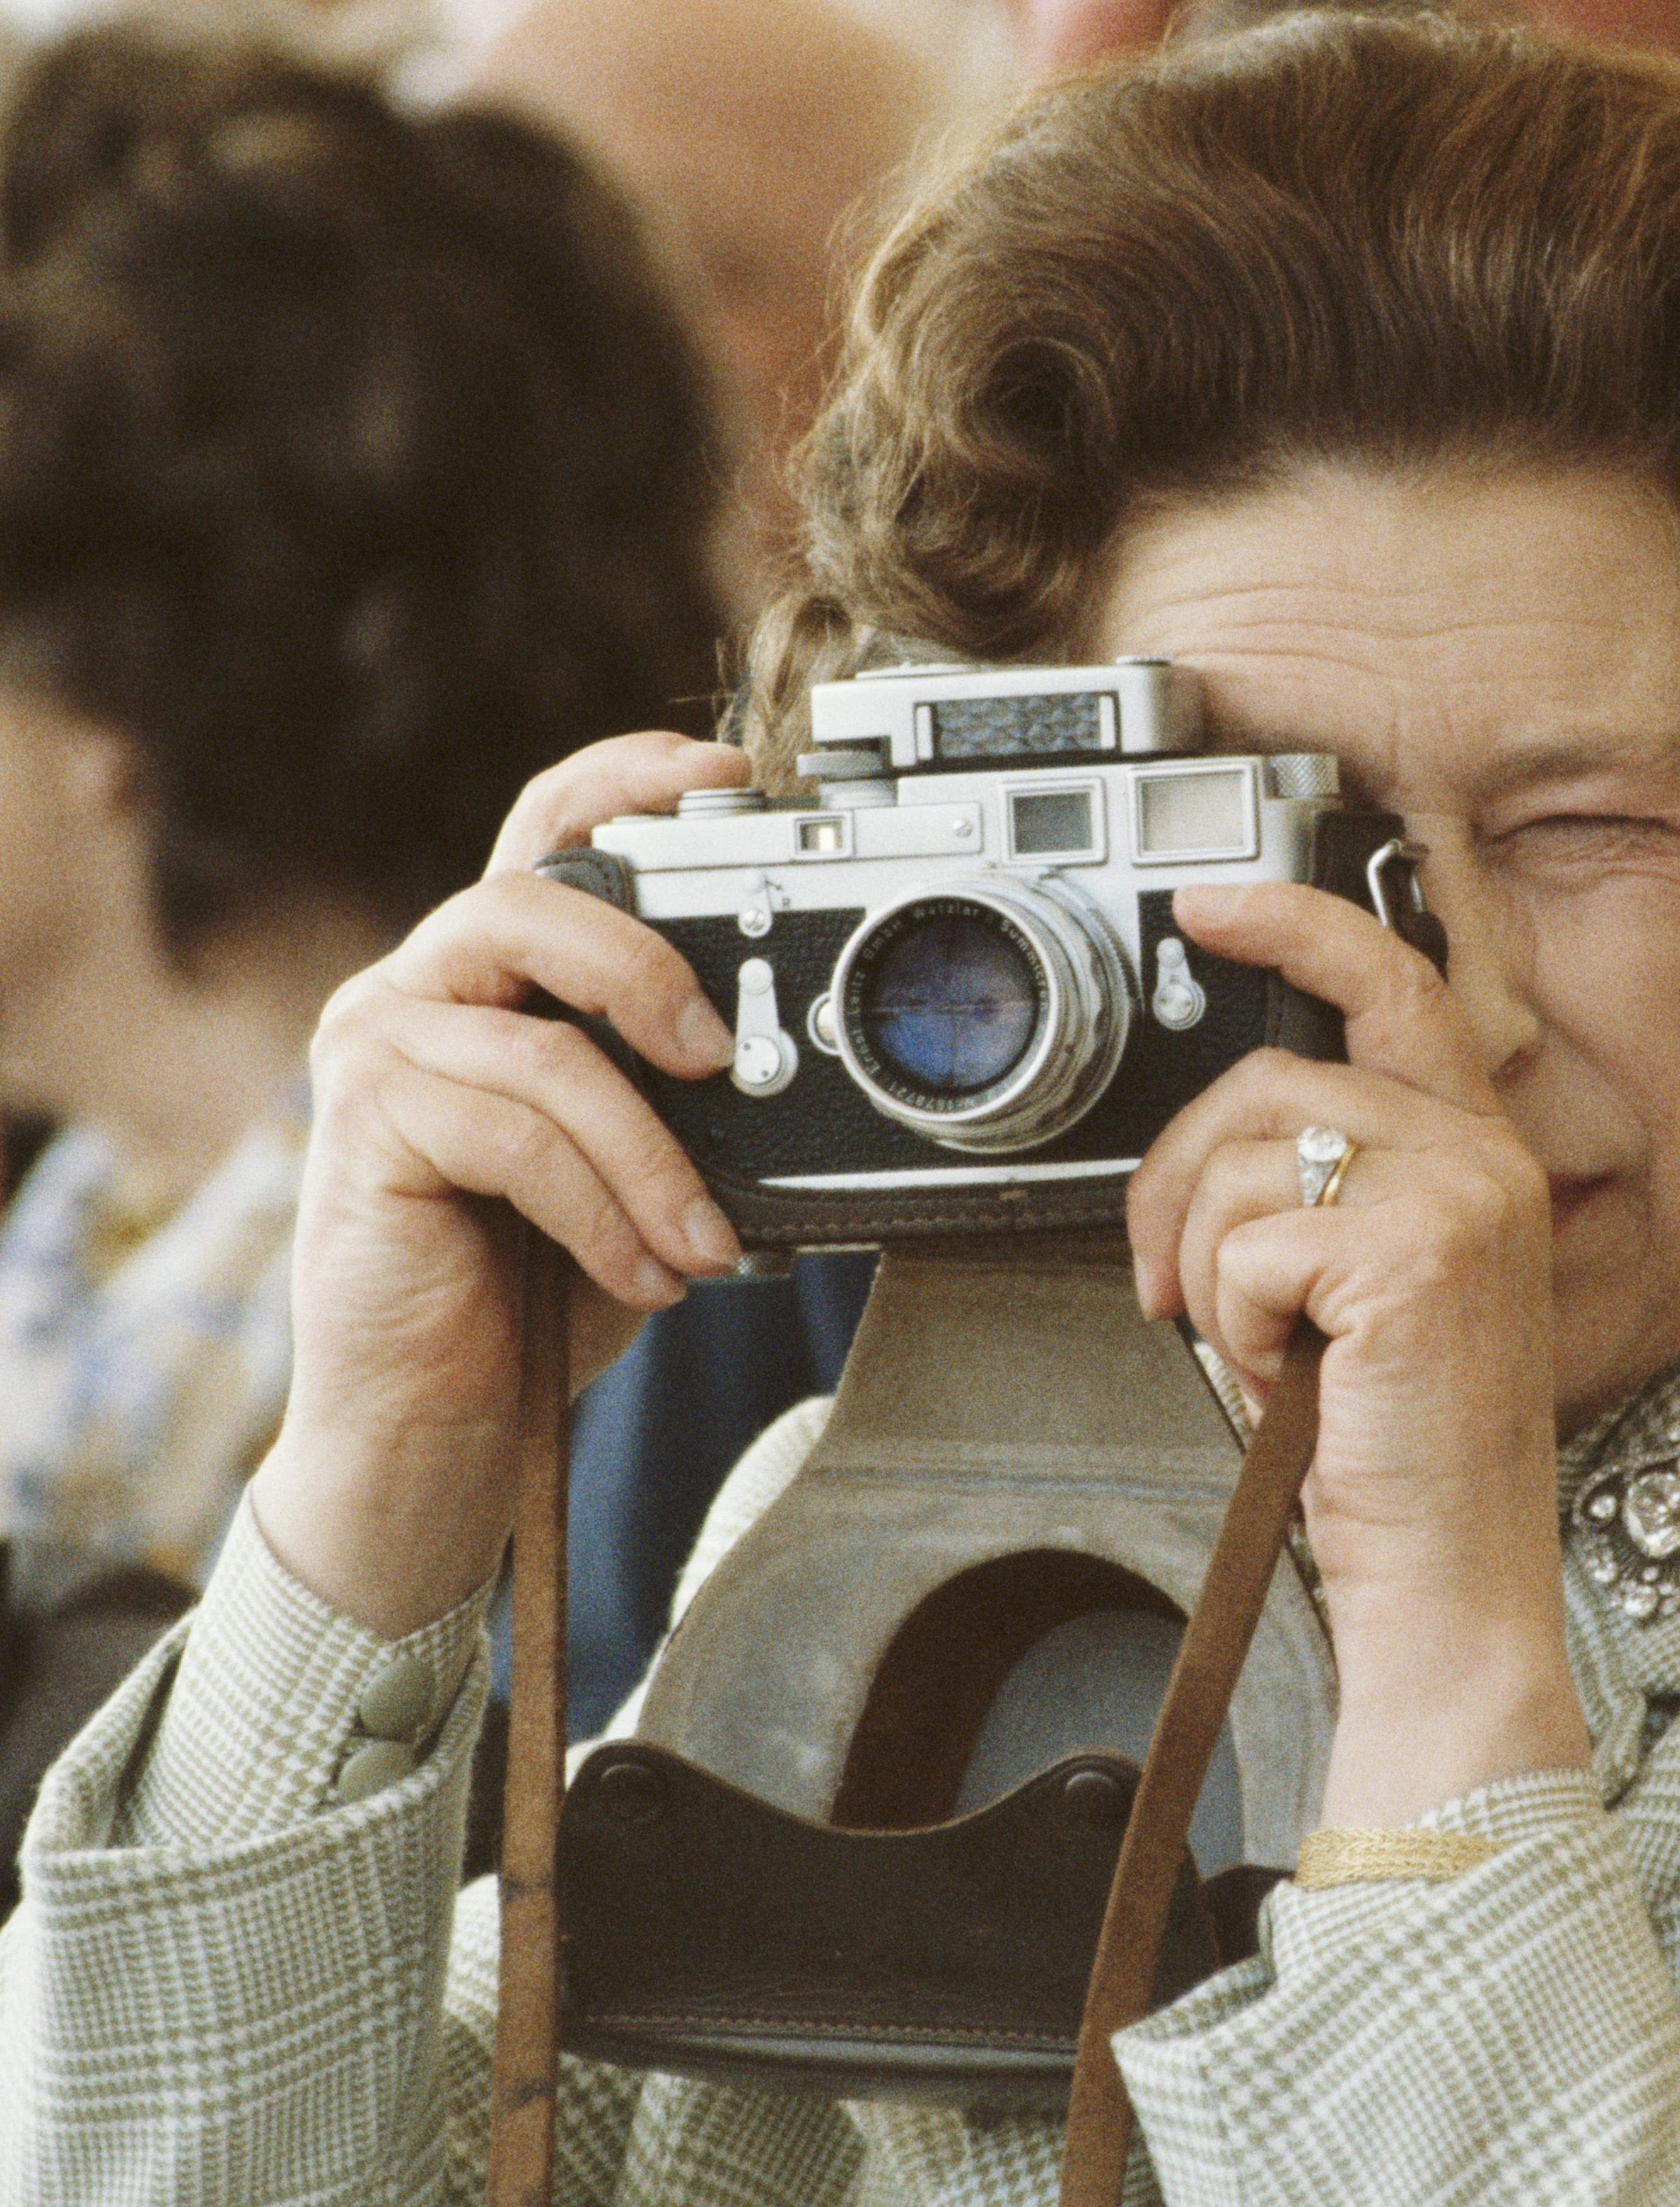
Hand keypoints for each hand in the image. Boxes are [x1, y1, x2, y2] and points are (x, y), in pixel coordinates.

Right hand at [251, 734, 750, 1636]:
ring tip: (705, 1236)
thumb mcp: (635, 1171)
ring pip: (543, 1047)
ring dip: (651, 1151)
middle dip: (647, 964)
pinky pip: (513, 1134)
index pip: (543, 832)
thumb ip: (675, 1097)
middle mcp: (416, 995)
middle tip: (719, 1055)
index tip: (729, 773)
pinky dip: (602, 1207)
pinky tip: (647, 1272)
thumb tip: (790, 1066)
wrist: (435, 1433)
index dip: (627, 779)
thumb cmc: (535, 1298)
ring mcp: (376, 1055)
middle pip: (531, 898)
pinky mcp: (362, 1133)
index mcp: (488, 984)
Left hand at [1127, 882, 1591, 1823]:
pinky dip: (1232, 1323)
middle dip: (1180, 1179)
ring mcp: (1457, 1200)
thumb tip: (1218, 1143)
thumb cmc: (1395, 1453)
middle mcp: (1483, 1159)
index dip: (1296, 924)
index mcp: (1477, 1154)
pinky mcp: (1411, 1255)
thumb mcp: (1359, 1289)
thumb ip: (1323, 1188)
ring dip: (1212, 1268)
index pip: (1394, 985)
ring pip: (1245, 1159)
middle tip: (1173, 1278)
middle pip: (1270, 1080)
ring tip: (1264, 1348)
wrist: (1449, 1583)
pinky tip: (1287, 1375)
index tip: (1211, 903)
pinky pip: (1247, 1244)